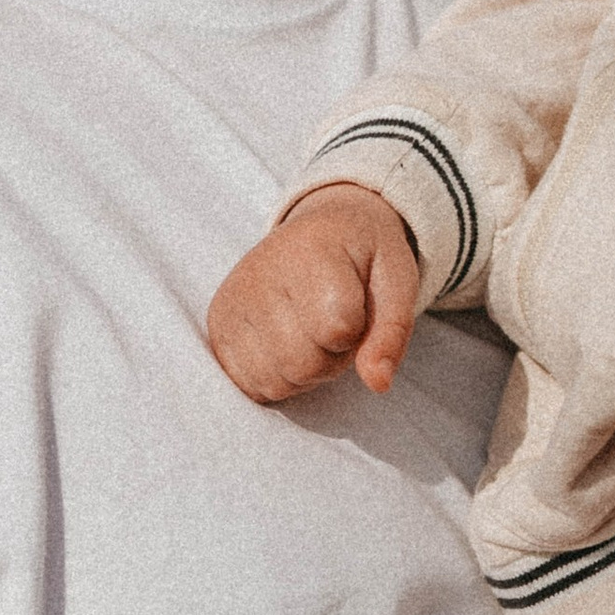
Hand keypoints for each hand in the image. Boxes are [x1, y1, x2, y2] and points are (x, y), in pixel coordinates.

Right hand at [205, 185, 420, 401]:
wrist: (318, 230)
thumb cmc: (362, 258)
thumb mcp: (397, 280)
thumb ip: (392, 332)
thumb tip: (378, 384)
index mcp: (311, 251)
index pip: (338, 329)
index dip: (357, 332)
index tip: (356, 305)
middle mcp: (260, 272)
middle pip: (303, 363)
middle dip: (331, 358)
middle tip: (334, 326)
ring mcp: (232, 299)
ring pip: (275, 380)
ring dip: (304, 373)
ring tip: (310, 333)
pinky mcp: (218, 322)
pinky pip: (248, 383)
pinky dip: (276, 377)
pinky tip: (285, 344)